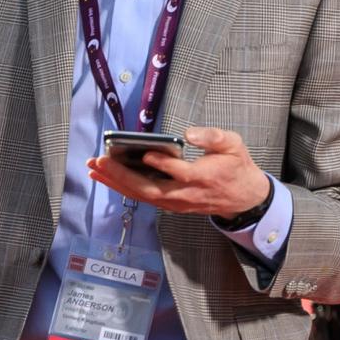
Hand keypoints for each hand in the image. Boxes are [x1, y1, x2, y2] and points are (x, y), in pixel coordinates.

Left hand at [88, 126, 270, 217]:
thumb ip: (213, 137)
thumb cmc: (236, 167)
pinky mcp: (170, 205)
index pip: (180, 172)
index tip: (146, 154)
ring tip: (95, 168)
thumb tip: (189, 134)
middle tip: (101, 161)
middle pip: (149, 189)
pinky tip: (107, 178)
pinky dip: (123, 188)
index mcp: (203, 177)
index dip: (162, 164)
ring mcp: (176, 202)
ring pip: (142, 195)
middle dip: (122, 176)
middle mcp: (186, 194)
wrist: (243, 198)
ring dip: (116, 183)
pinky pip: (143, 197)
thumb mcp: (234, 145)